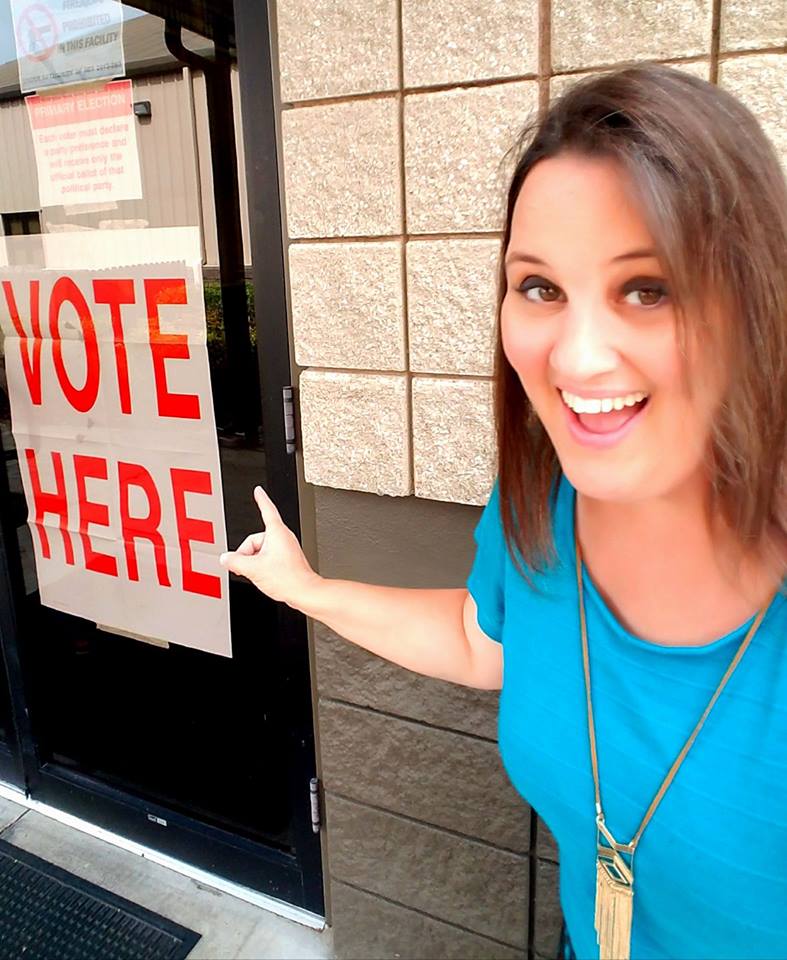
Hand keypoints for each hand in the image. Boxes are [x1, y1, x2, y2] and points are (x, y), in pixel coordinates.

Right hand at [219, 485, 320, 607]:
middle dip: (247, 553)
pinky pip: (267, 557)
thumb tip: (226, 558)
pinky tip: (263, 576)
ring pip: (260, 550)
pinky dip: (261, 565)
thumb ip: (235, 561)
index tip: (258, 491)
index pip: (267, 509)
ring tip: (257, 574)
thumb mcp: (253, 568)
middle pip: (255, 539)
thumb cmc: (288, 577)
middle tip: (246, 567)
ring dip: (254, 561)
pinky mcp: (286, 559)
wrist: (303, 591)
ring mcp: (285, 548)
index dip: (261, 499)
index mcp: (276, 532)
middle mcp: (283, 537)